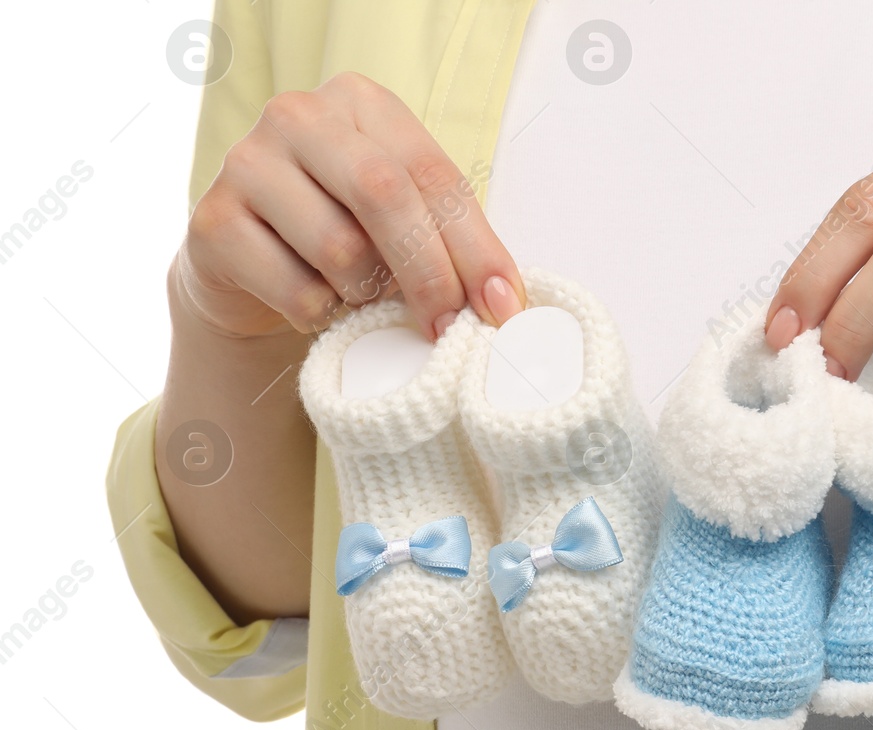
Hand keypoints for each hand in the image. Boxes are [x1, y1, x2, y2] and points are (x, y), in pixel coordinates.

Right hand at [172, 71, 523, 341]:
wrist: (252, 276)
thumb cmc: (348, 243)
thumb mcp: (408, 227)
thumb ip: (454, 245)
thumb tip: (506, 304)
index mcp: (361, 105)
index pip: (433, 175)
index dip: (476, 249)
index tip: (503, 307)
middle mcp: (299, 116)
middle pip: (385, 195)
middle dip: (430, 274)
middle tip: (448, 327)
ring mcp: (246, 162)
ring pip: (339, 248)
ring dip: (365, 295)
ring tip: (359, 298)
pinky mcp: (211, 221)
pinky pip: (296, 290)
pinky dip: (321, 315)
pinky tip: (315, 304)